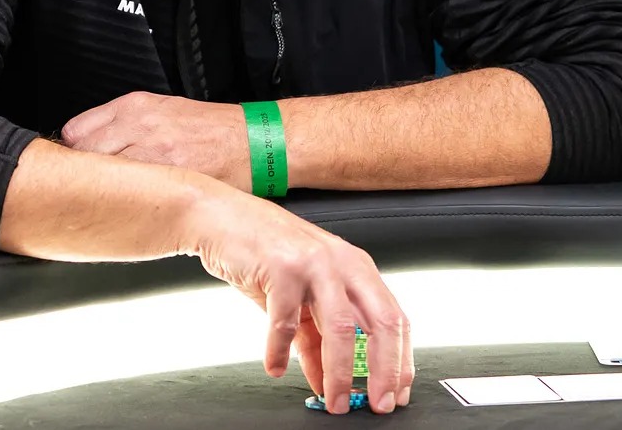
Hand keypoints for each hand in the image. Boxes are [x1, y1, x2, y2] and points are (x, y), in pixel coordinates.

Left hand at [62, 91, 251, 191]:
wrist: (255, 143)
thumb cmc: (210, 130)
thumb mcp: (162, 108)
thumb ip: (120, 122)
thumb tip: (82, 141)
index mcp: (135, 107)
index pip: (76, 132)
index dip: (71, 153)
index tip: (72, 165)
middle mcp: (142, 127)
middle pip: (83, 157)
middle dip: (81, 175)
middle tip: (85, 188)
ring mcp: (156, 155)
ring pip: (104, 179)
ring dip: (101, 192)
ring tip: (108, 201)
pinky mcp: (171, 180)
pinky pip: (132, 195)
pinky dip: (127, 203)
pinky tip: (132, 207)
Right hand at [188, 191, 412, 414]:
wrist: (221, 218)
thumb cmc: (263, 253)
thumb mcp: (299, 296)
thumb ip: (315, 338)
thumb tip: (327, 382)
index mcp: (356, 268)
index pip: (394, 318)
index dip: (400, 360)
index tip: (395, 393)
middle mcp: (343, 262)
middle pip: (381, 322)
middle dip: (384, 370)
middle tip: (377, 404)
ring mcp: (314, 263)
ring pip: (341, 327)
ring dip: (339, 372)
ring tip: (332, 401)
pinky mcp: (282, 268)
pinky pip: (286, 322)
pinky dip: (280, 351)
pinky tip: (275, 366)